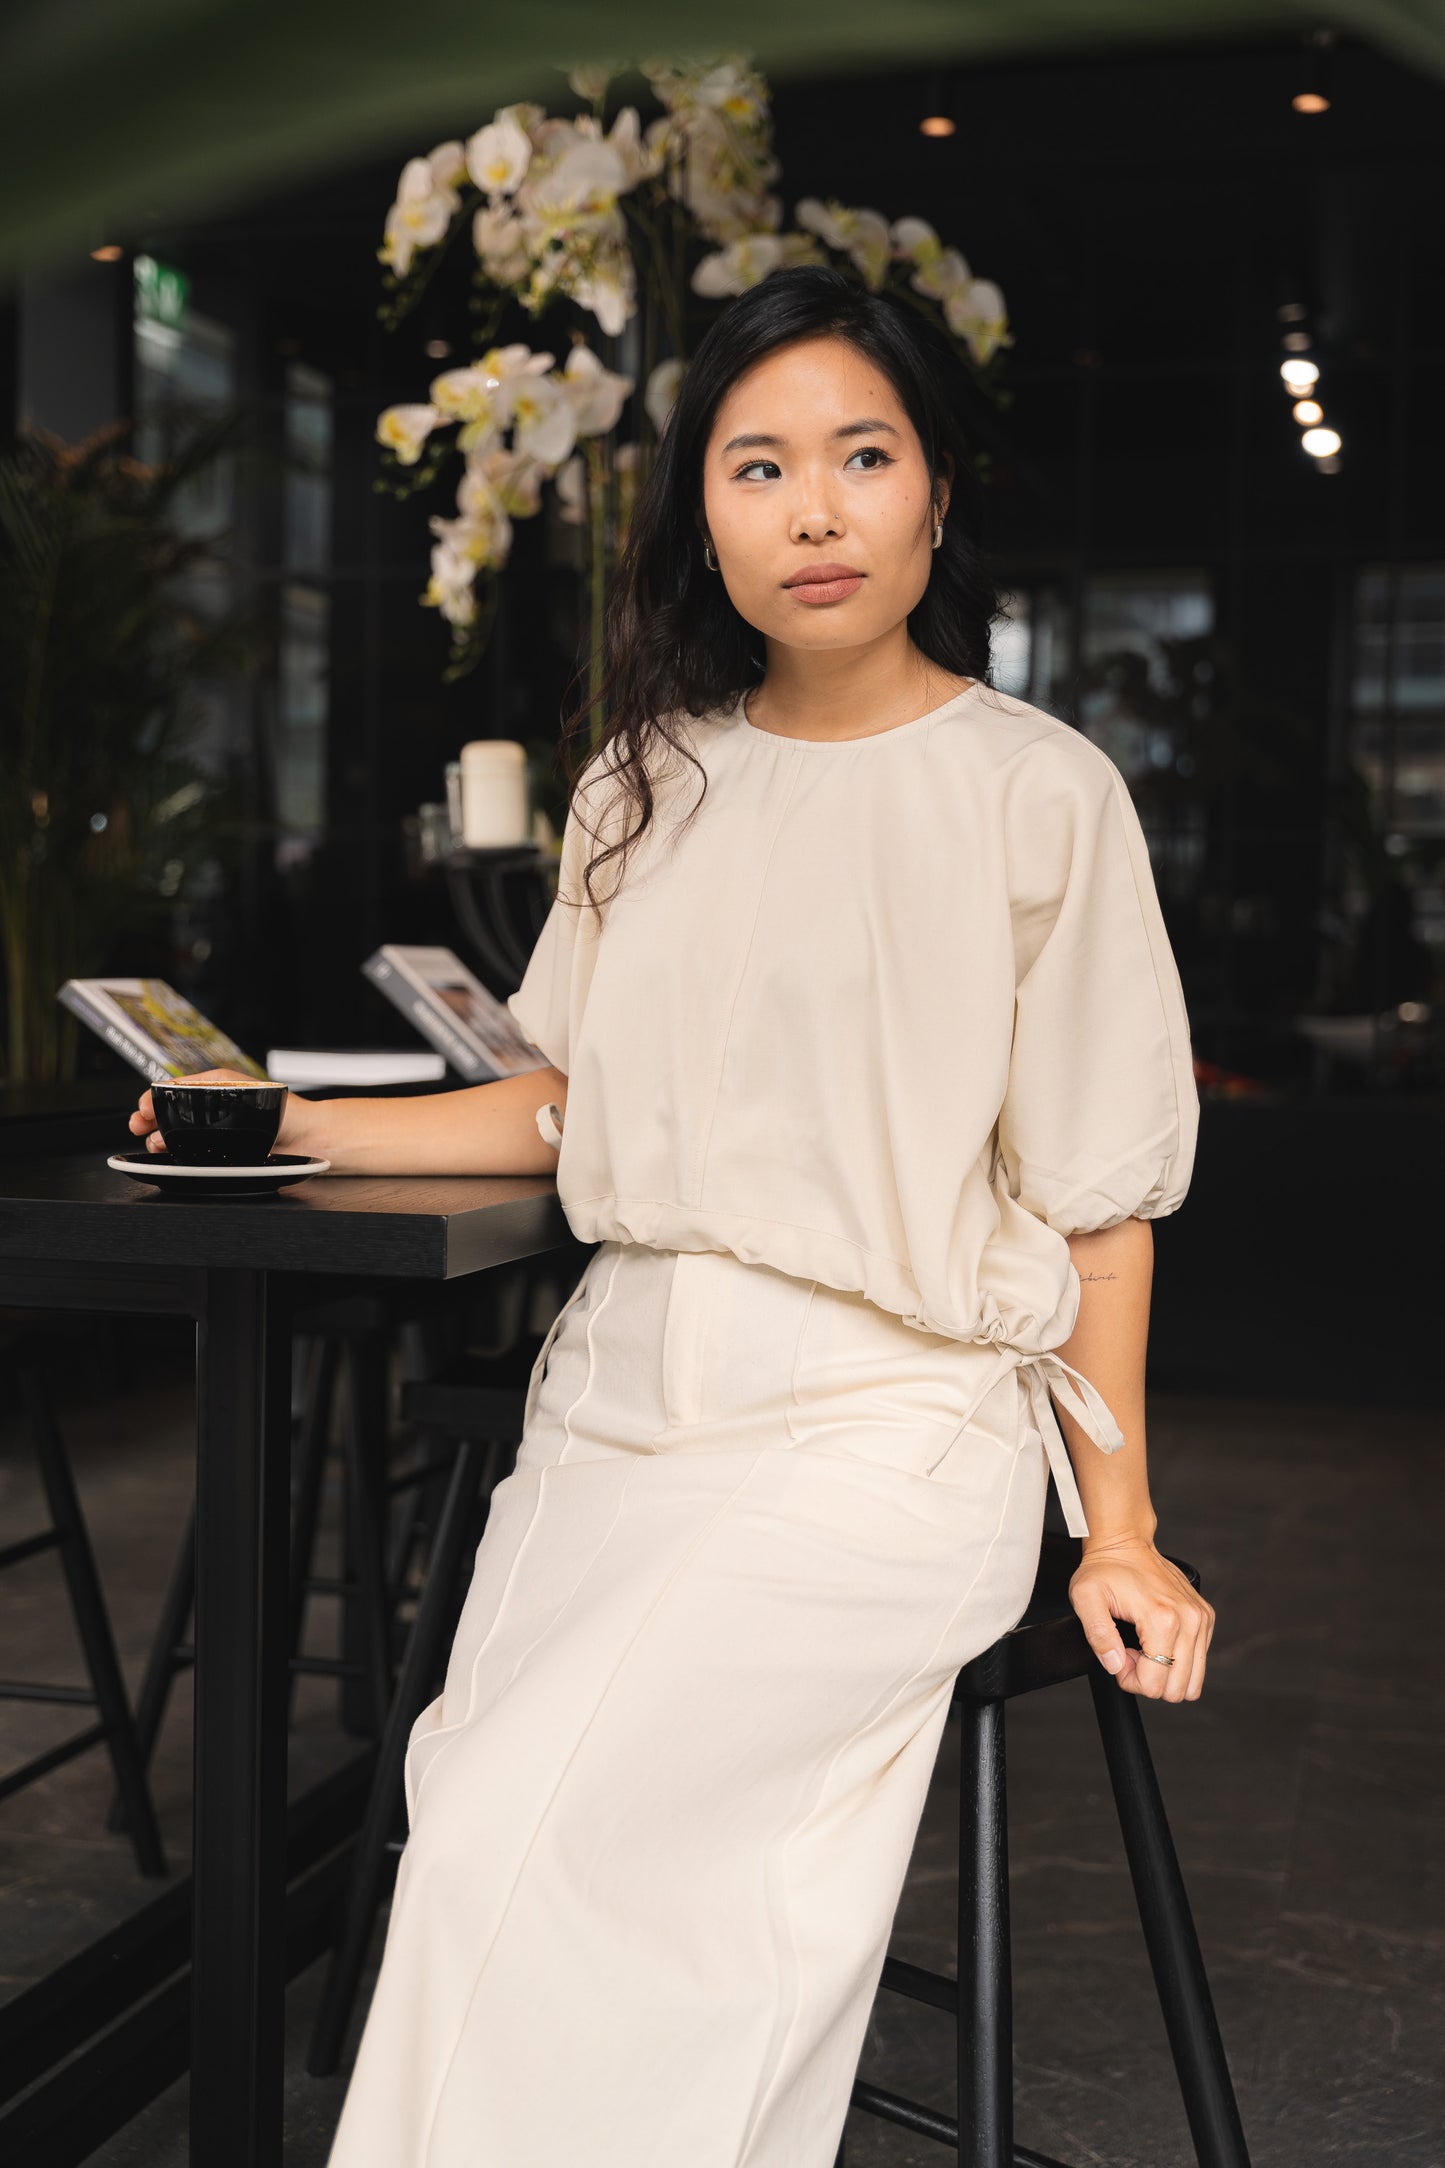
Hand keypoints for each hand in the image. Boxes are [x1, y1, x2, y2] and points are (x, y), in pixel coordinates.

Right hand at [128, 1069, 308, 1155]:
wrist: (307, 1137)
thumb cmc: (282, 1110)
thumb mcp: (238, 1091)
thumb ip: (207, 1090)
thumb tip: (178, 1093)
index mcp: (216, 1086)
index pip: (175, 1089)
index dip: (156, 1098)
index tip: (145, 1108)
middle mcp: (214, 1107)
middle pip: (171, 1111)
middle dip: (151, 1118)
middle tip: (138, 1125)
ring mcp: (217, 1128)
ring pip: (179, 1132)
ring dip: (162, 1136)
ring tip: (157, 1142)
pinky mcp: (222, 1150)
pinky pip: (193, 1150)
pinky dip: (179, 1152)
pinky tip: (172, 1154)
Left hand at [1068, 1534, 1214, 1701]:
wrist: (1126, 1543)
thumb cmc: (1105, 1569)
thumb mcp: (1085, 1598)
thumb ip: (1098, 1635)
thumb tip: (1115, 1664)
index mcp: (1162, 1618)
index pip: (1153, 1684)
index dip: (1129, 1678)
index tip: (1118, 1654)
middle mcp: (1189, 1620)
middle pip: (1176, 1689)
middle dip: (1148, 1679)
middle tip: (1130, 1652)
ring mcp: (1201, 1618)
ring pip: (1192, 1682)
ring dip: (1164, 1673)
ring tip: (1144, 1648)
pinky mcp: (1205, 1617)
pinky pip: (1198, 1663)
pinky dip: (1177, 1660)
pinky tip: (1156, 1639)